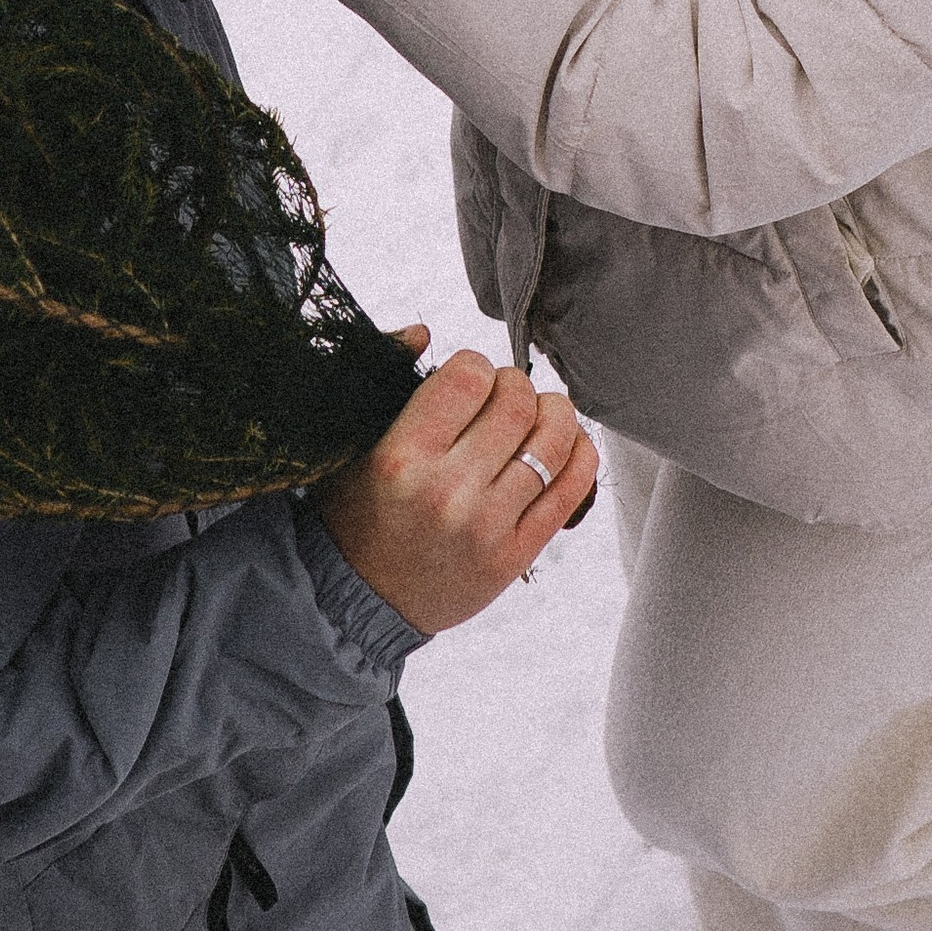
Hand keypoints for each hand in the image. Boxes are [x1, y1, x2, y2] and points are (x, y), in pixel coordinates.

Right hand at [318, 343, 597, 635]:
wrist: (357, 600)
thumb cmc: (354, 513)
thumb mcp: (351, 445)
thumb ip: (386, 382)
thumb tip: (424, 331)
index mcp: (401, 456)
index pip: (469, 375)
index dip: (476, 365)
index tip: (470, 379)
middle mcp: (447, 491)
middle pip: (517, 402)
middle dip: (517, 386)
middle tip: (505, 396)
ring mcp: (486, 526)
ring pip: (553, 442)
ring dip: (555, 414)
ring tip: (539, 415)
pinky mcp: (515, 555)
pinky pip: (571, 490)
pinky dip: (580, 455)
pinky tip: (567, 445)